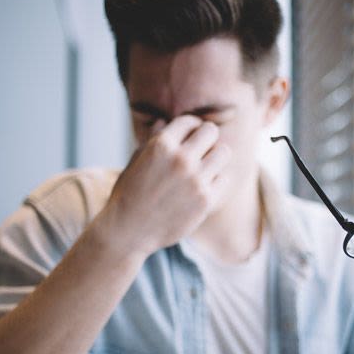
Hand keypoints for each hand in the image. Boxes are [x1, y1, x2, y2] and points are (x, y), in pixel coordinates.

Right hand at [97, 115, 231, 255]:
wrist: (128, 231)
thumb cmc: (129, 194)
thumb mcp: (136, 161)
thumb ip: (152, 140)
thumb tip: (163, 122)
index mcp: (161, 145)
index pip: (189, 121)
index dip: (190, 129)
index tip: (189, 138)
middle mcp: (180, 159)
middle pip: (211, 132)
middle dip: (206, 138)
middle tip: (201, 151)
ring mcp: (195, 179)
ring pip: (224, 152)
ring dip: (216, 157)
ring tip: (206, 167)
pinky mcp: (205, 200)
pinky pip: (225, 178)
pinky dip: (218, 180)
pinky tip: (206, 186)